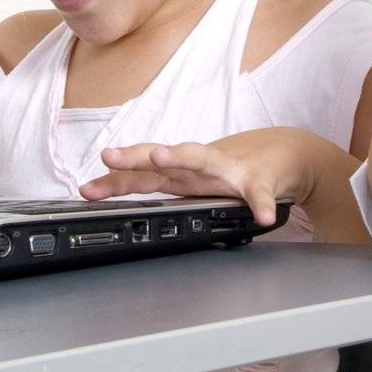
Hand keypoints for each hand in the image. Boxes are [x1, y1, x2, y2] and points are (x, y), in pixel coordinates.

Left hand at [78, 127, 337, 227]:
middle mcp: (201, 167)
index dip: (114, 179)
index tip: (86, 188)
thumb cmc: (234, 168)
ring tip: (161, 157)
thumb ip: (159, 184)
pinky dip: (262, 204)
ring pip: (202, 159)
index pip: (143, 173)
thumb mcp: (192, 178)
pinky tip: (263, 216)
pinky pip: (261, 194)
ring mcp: (230, 170)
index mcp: (184, 173)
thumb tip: (117, 190)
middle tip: (109, 156)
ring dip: (180, 155)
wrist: (285, 155)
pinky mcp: (261, 180)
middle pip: (162, 160)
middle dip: (134, 158)